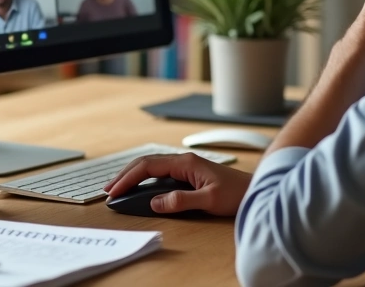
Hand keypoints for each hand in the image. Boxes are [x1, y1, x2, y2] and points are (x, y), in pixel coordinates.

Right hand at [102, 153, 251, 215]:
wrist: (256, 190)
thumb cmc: (237, 192)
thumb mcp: (209, 200)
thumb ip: (182, 201)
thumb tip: (156, 203)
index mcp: (185, 162)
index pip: (148, 166)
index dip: (128, 178)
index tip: (115, 191)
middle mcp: (183, 161)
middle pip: (146, 163)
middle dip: (125, 175)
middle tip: (108, 190)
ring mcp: (185, 167)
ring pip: (152, 167)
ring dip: (133, 176)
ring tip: (118, 188)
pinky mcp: (188, 174)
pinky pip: (160, 174)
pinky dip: (145, 179)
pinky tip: (140, 188)